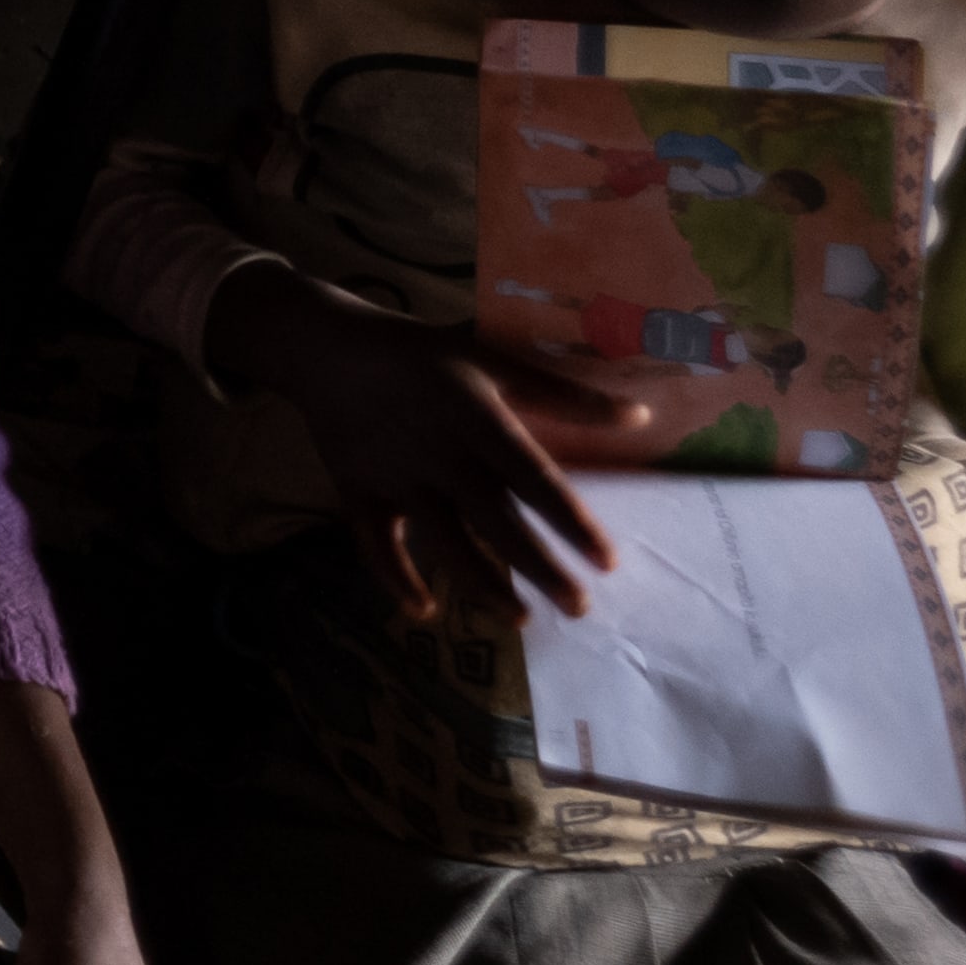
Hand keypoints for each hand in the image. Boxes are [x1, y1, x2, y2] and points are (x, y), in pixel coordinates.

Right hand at [210, 268, 645, 620]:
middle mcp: (438, 454)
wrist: (325, 347)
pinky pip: (375, 543)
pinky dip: (396, 578)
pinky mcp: (358, 491)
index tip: (606, 562)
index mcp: (475, 418)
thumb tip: (640, 416)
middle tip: (578, 608)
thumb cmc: (422, 353)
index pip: (533, 478)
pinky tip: (425, 609)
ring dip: (481, 582)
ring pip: (443, 539)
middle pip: (494, 520)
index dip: (570, 521)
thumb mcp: (493, 359)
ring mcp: (395, 476)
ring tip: (519, 617)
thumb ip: (564, 394)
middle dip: (538, 567)